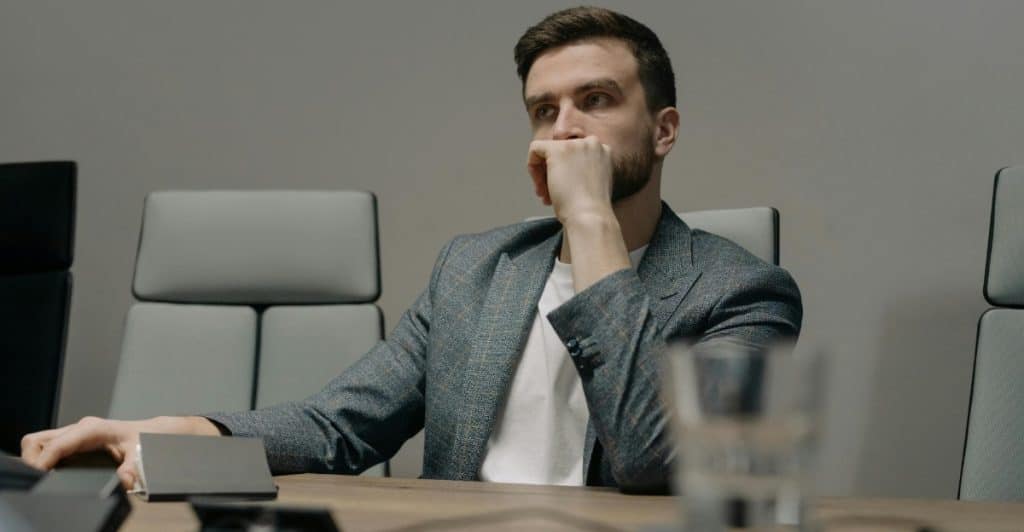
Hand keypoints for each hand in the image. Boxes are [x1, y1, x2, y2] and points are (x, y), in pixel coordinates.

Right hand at [20, 415, 219, 488]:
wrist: (155, 433)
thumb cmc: (147, 440)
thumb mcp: (143, 455)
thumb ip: (134, 468)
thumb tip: (125, 477)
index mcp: (94, 429)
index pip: (58, 443)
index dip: (45, 459)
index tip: (41, 474)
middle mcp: (81, 427)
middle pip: (40, 439)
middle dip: (33, 458)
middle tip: (38, 477)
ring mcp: (76, 432)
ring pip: (41, 440)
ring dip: (35, 457)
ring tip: (40, 475)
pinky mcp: (74, 438)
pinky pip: (49, 445)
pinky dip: (42, 456)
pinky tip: (48, 470)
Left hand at [527, 136, 614, 221]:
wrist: (590, 218)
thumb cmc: (590, 210)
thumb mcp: (591, 184)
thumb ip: (580, 170)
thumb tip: (561, 168)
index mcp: (604, 151)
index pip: (576, 153)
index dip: (566, 171)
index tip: (564, 190)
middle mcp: (593, 143)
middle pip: (561, 150)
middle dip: (552, 173)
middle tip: (550, 195)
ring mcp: (576, 144)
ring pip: (548, 151)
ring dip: (543, 174)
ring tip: (546, 197)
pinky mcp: (558, 149)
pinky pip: (535, 148)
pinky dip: (532, 167)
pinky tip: (539, 187)